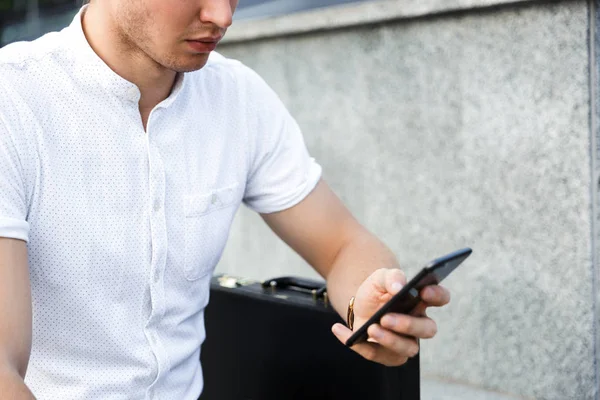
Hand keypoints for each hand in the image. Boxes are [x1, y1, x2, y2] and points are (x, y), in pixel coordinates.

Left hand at [331, 268, 450, 365]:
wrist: (359, 304)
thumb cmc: (376, 290)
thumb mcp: (380, 277)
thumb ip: (391, 277)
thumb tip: (400, 287)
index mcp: (421, 300)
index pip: (440, 298)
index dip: (437, 295)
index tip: (424, 291)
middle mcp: (418, 324)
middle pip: (427, 329)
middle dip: (408, 325)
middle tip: (386, 318)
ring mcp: (405, 342)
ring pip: (407, 349)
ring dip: (389, 340)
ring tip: (370, 328)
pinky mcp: (387, 354)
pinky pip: (375, 354)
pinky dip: (357, 344)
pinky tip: (339, 330)